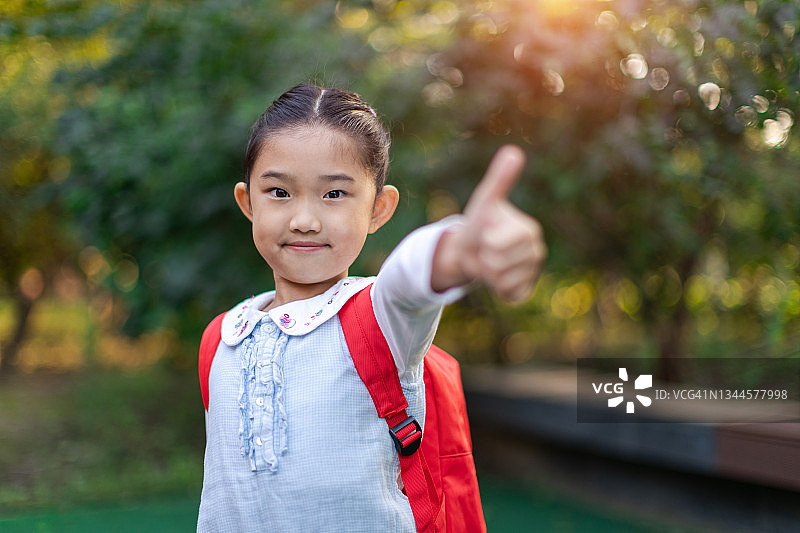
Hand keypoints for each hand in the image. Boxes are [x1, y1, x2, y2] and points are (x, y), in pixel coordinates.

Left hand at [432, 145, 546, 301]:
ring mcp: (532, 273)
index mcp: (530, 230)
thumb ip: (500, 179)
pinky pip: (509, 295)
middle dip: (486, 258)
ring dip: (489, 274)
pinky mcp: (525, 290)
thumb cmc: (479, 223)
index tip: (488, 234)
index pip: (500, 245)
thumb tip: (513, 151)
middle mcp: (537, 252)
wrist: (470, 250)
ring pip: (502, 281)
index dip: (487, 242)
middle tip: (486, 249)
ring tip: (490, 262)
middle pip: (500, 264)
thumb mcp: (485, 200)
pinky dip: (497, 289)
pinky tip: (497, 278)